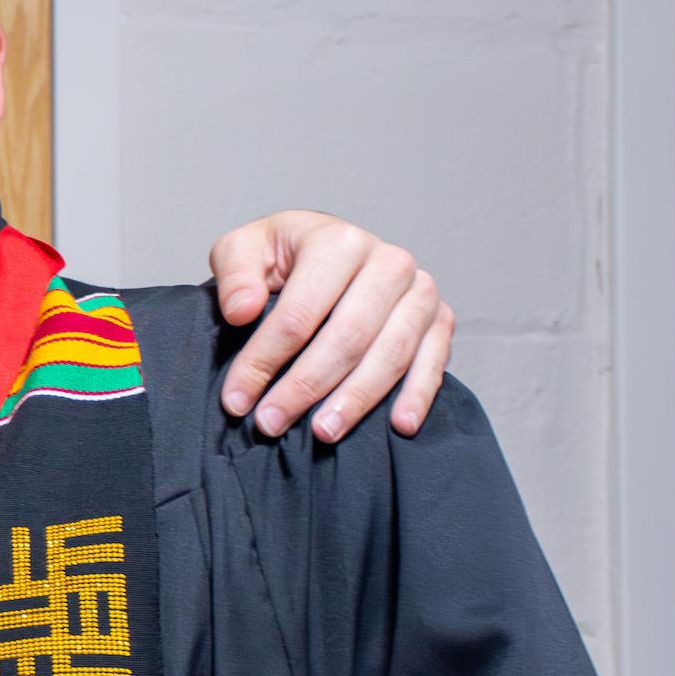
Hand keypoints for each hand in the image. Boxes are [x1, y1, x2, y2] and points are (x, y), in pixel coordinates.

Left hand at [208, 212, 453, 440]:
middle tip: (271, 423)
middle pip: (347, 337)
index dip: (264, 361)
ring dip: (356, 399)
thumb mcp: (242, 250)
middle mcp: (389, 262)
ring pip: (390, 354)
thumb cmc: (281, 255)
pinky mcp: (440, 318)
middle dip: (305, 387)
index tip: (236, 400)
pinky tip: (399, 426)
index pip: (298, 314)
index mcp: (338, 243)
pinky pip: (433, 361)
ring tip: (323, 432)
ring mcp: (420, 292)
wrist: (327, 249)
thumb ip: (234, 274)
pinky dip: (418, 395)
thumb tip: (242, 311)